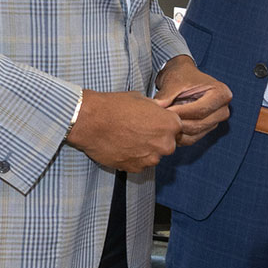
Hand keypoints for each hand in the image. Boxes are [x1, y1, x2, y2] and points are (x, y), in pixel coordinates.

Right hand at [65, 90, 182, 172]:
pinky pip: (140, 164)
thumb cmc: (115, 106)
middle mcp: (165, 144)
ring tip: (127, 138)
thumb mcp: (141, 99)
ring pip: (153, 156)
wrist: (91, 121)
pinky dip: (133, 158)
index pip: (176, 127)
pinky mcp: (136, 168)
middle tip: (139, 131)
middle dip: (156, 139)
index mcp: (171, 124)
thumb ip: (155, 109)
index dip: (163, 124)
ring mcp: (151, 159)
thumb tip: (159, 111)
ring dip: (145, 150)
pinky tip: (121, 147)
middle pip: (167, 144)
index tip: (153, 122)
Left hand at [154, 55, 231, 144]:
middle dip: (178, 123)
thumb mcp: (174, 81)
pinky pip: (191, 139)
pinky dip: (177, 136)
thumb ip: (167, 95)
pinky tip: (166, 128)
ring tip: (162, 123)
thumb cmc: (181, 75)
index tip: (166, 111)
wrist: (182, 77)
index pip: (201, 110)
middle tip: (160, 120)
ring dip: (176, 131)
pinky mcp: (206, 130)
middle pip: (199, 124)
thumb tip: (157, 107)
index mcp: (221, 94)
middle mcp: (222, 110)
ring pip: (194, 134)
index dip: (182, 112)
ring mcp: (215, 121)